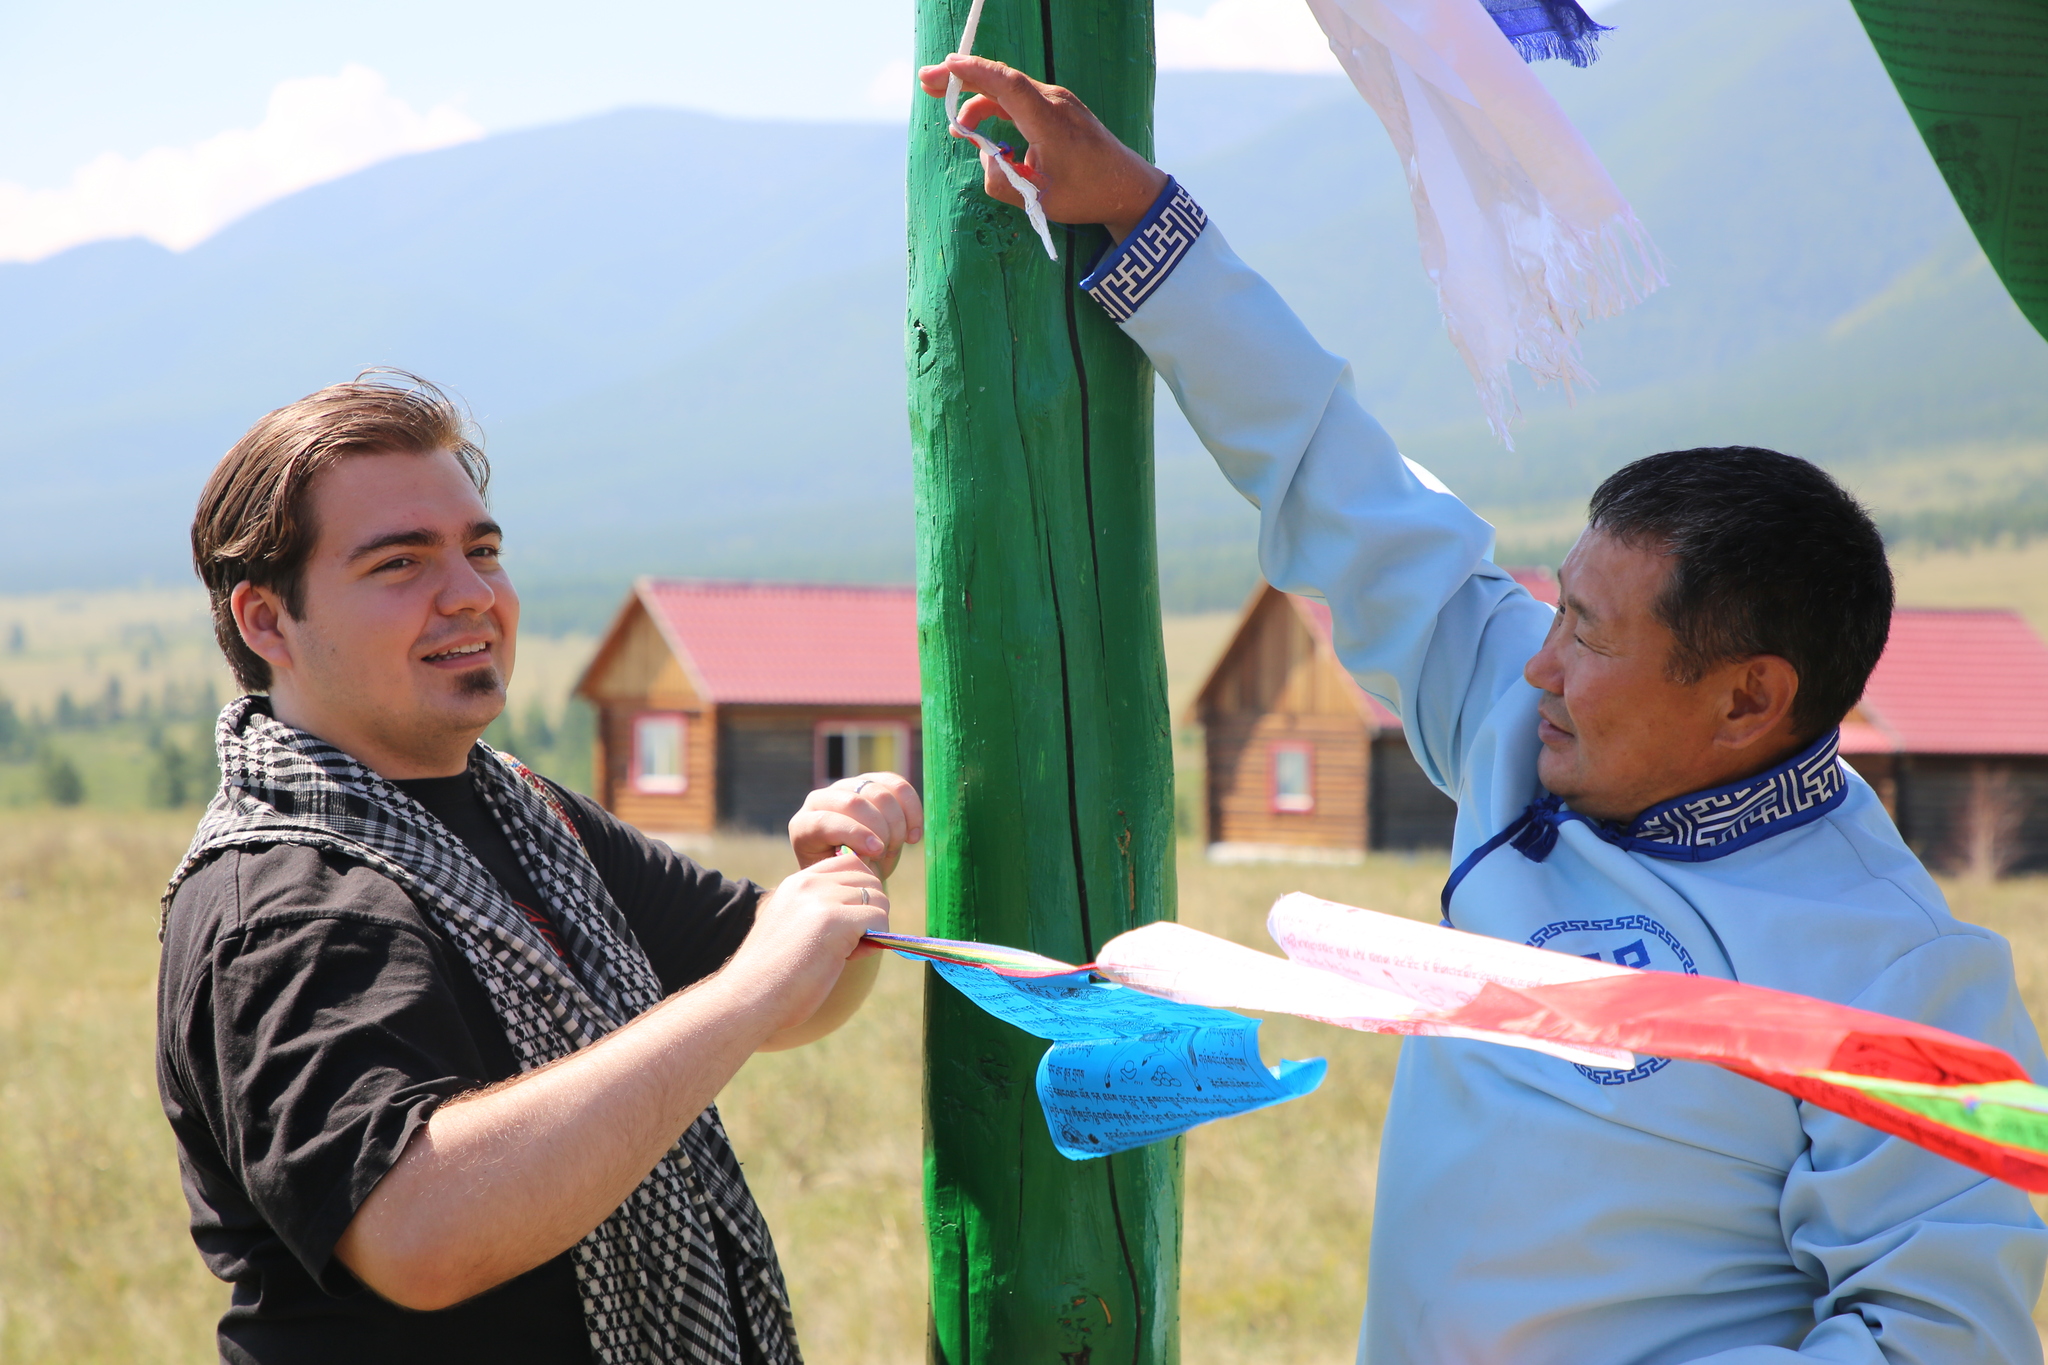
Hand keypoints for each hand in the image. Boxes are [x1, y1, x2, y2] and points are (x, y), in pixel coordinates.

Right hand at [727, 852, 888, 1036]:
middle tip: (848, 943)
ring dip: (873, 928)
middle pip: (870, 879)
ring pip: (879, 899)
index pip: (851, 863)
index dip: (862, 892)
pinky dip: (874, 941)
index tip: (848, 922)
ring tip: (845, 952)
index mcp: (798, 882)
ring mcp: (820, 898)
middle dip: (870, 910)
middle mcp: (809, 883)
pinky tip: (847, 958)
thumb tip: (873, 912)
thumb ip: (823, 911)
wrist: (749, 998)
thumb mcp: (795, 928)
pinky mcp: (834, 920)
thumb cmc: (774, 975)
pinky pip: (879, 920)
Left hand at [790, 772, 923, 877]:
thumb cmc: (845, 874)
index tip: (876, 852)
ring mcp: (846, 786)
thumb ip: (852, 863)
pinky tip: (914, 836)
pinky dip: (911, 810)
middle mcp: (821, 799)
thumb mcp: (843, 875)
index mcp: (804, 826)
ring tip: (898, 845)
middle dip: (879, 829)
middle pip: (854, 803)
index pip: (826, 821)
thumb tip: (872, 849)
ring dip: (896, 824)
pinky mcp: (871, 780)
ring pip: (878, 793)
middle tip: (887, 852)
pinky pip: (897, 786)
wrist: (855, 864)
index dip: (854, 835)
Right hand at [918, 55, 1168, 241]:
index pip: (1006, 84)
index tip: (943, 68)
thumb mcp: (1040, 201)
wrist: (1128, 188)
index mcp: (1049, 122)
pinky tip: (980, 127)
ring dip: (978, 99)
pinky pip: (1021, 100)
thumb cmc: (1088, 195)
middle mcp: (1054, 103)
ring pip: (1009, 90)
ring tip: (955, 126)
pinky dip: (996, 107)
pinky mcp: (1060, 110)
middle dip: (961, 77)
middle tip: (926, 81)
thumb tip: (985, 158)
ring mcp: (1059, 103)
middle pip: (1001, 79)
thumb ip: (1003, 182)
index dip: (973, 72)